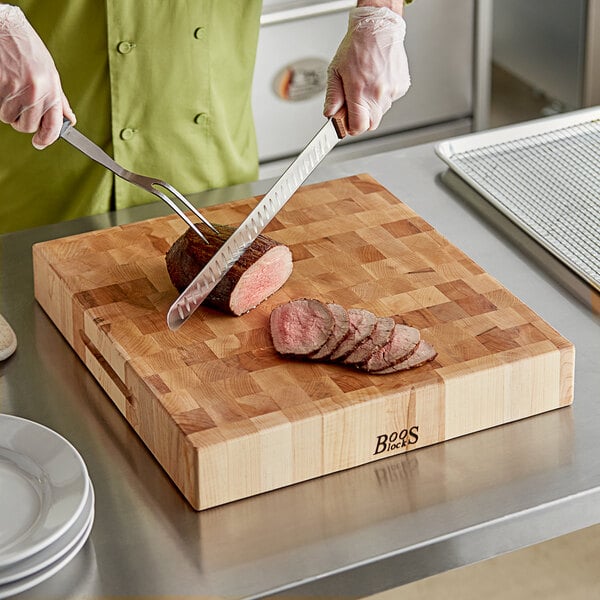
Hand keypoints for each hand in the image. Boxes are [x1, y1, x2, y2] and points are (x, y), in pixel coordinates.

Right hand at [0, 5, 74, 148]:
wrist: (6, 28)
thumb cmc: (29, 50)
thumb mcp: (51, 74)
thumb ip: (59, 100)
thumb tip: (69, 119)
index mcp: (52, 90)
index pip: (52, 126)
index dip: (46, 139)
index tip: (40, 143)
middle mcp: (35, 92)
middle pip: (27, 126)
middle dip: (22, 123)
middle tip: (21, 110)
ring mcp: (15, 88)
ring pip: (9, 117)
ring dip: (8, 111)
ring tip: (11, 92)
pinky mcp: (0, 84)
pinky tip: (3, 86)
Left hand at [324, 7, 409, 134]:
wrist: (378, 28)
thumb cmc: (357, 46)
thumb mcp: (335, 71)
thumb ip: (333, 96)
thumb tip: (330, 113)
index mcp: (359, 91)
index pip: (358, 126)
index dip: (351, 128)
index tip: (347, 123)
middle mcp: (377, 93)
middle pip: (371, 124)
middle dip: (362, 119)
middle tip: (355, 104)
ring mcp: (391, 91)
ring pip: (381, 113)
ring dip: (372, 106)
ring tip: (366, 85)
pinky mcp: (401, 87)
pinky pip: (390, 101)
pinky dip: (383, 96)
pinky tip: (377, 81)